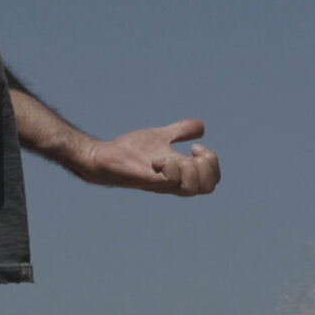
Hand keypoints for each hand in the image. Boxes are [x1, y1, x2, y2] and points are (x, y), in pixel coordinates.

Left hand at [80, 119, 220, 195]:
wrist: (102, 158)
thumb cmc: (130, 152)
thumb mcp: (161, 136)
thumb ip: (180, 132)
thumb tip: (201, 127)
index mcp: (181, 176)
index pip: (212, 182)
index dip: (212, 163)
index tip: (195, 147)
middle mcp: (175, 184)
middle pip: (209, 187)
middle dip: (207, 165)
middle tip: (189, 152)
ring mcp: (162, 184)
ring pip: (193, 187)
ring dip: (188, 167)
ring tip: (169, 156)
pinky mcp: (147, 181)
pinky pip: (169, 179)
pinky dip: (169, 165)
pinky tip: (156, 159)